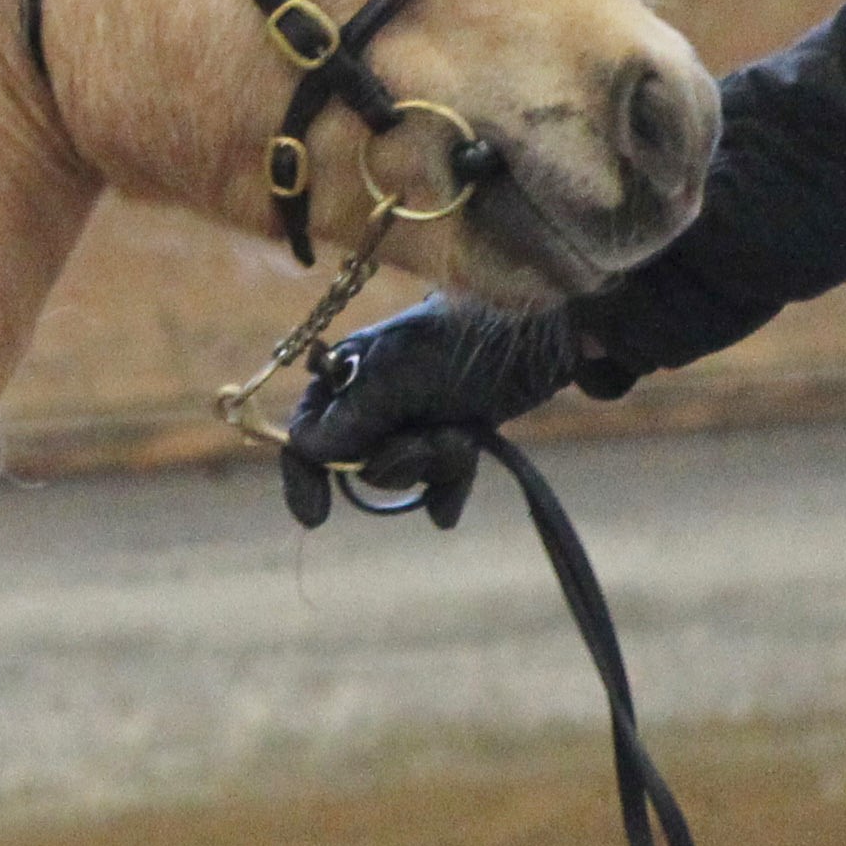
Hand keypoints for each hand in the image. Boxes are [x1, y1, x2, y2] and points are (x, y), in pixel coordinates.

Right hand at [277, 299, 580, 529]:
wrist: (541, 330)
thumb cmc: (460, 342)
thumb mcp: (395, 377)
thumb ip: (350, 418)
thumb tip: (305, 449)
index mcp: (347, 375)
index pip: (308, 433)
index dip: (305, 474)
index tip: (316, 516)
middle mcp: (375, 398)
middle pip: (357, 461)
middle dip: (394, 460)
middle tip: (428, 441)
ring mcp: (416, 417)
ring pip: (401, 472)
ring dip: (432, 464)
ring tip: (463, 437)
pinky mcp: (455, 432)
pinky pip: (436, 481)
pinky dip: (444, 491)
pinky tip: (448, 510)